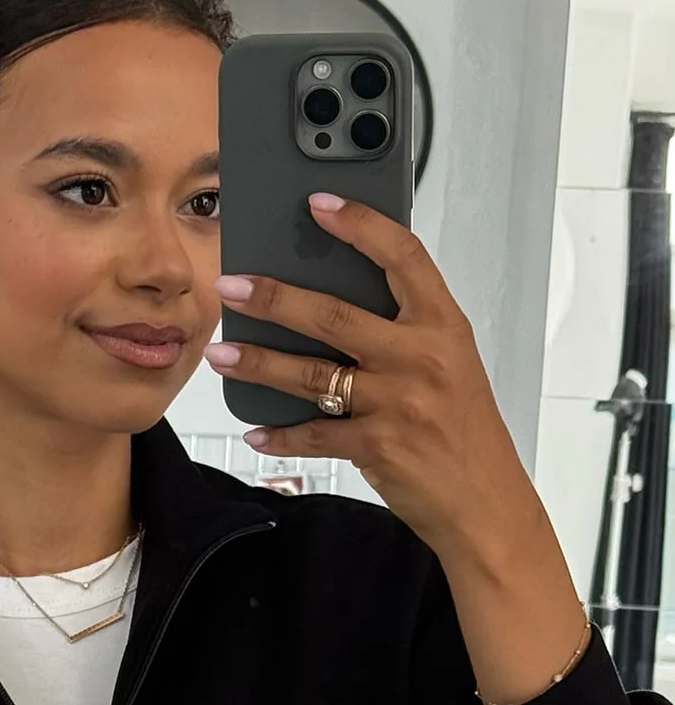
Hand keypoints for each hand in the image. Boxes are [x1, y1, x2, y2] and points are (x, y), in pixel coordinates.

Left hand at [203, 194, 538, 557]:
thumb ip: (405, 331)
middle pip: (334, 314)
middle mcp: (420, 357)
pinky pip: (313, 436)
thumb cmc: (464, 430)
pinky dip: (279, 435)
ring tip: (220, 355)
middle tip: (231, 286)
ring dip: (258, 363)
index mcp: (443, 325)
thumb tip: (335, 303)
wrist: (484, 500)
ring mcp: (397, 402)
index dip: (359, 225)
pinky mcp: (377, 446)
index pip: (402, 256)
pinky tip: (256, 430)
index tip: (319, 203)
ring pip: (311, 374)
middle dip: (274, 298)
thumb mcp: (450, 364)